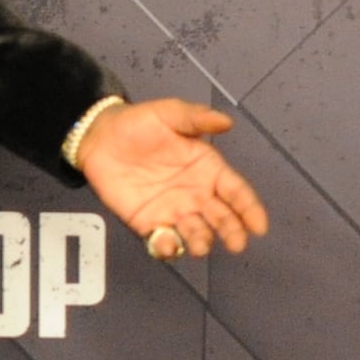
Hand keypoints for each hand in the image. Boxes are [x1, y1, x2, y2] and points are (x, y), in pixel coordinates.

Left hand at [77, 98, 271, 259]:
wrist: (100, 137)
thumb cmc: (140, 123)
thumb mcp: (170, 113)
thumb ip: (196, 117)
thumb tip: (226, 122)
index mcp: (208, 169)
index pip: (235, 191)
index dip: (249, 208)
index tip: (259, 225)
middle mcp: (196, 194)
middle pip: (221, 217)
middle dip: (231, 231)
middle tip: (236, 243)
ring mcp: (173, 211)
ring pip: (196, 233)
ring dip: (201, 241)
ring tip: (201, 245)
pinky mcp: (148, 223)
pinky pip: (162, 241)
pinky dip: (167, 247)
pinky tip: (167, 242)